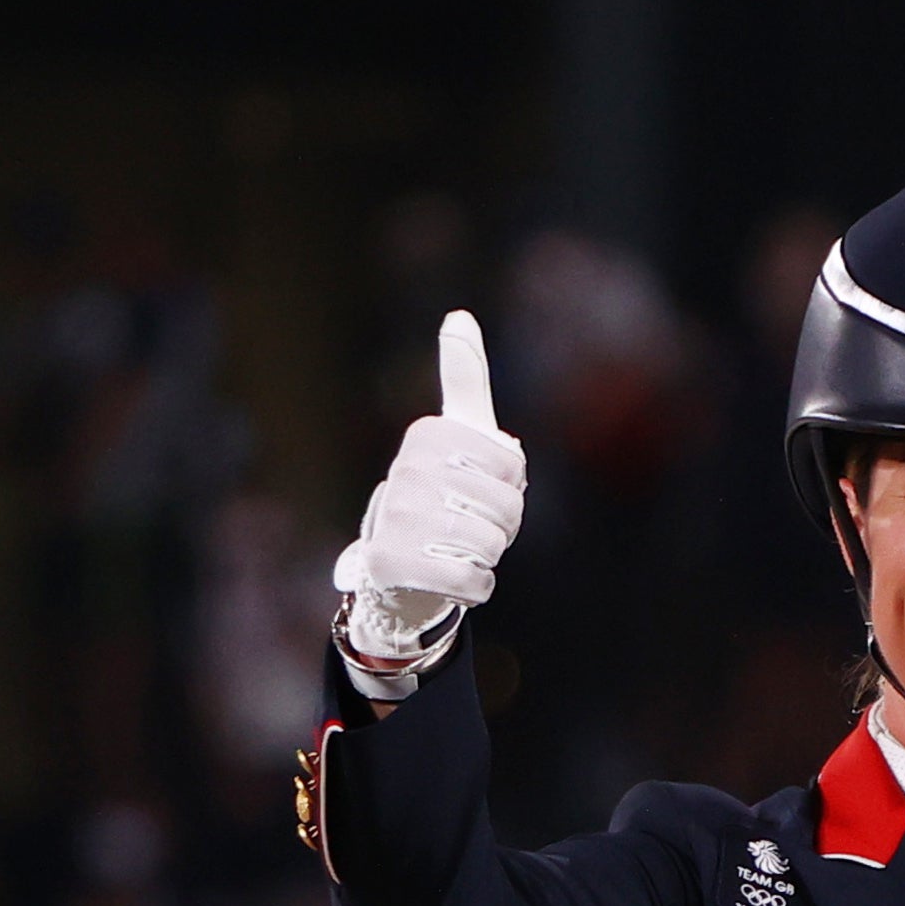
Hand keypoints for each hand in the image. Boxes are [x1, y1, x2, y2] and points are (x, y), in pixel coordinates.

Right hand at [336, 310, 525, 674]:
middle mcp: (405, 470)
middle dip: (502, 527)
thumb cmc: (439, 497)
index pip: (513, 466)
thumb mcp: (455, 437)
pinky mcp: (390, 564)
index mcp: (427, 435)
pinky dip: (476, 589)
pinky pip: (471, 580)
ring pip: (489, 544)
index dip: (512, 488)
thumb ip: (464, 380)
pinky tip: (455, 579)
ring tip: (456, 549)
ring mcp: (395, 517)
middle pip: (506, 507)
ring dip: (487, 557)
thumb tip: (458, 317)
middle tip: (470, 526)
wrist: (395, 569)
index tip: (478, 486)